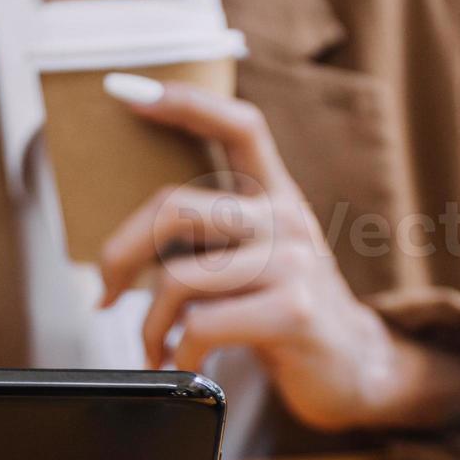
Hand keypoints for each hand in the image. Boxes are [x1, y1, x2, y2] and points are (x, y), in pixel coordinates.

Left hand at [96, 75, 459, 432]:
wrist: (354, 368)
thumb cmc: (285, 313)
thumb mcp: (259, 257)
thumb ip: (214, 234)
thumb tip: (124, 244)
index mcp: (277, 196)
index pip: (239, 126)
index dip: (185, 102)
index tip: (126, 91)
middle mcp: (287, 219)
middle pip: (176, 208)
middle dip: (121, 254)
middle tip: (105, 292)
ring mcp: (293, 264)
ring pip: (180, 277)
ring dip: (150, 324)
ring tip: (154, 347)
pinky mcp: (294, 312)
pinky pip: (203, 324)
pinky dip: (180, 353)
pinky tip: (186, 365)